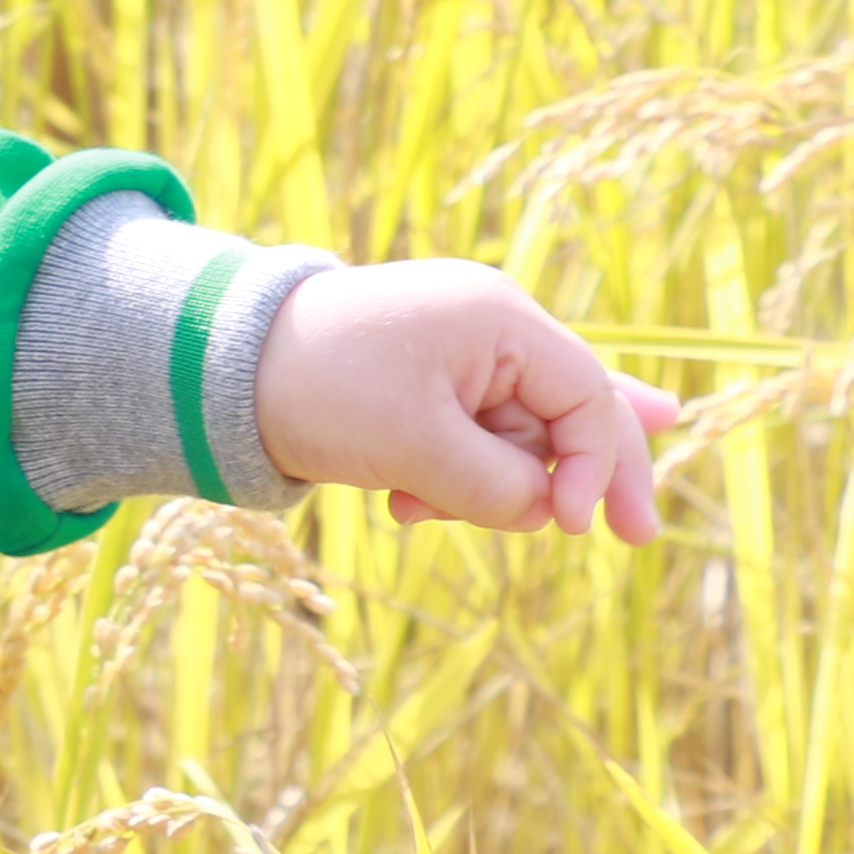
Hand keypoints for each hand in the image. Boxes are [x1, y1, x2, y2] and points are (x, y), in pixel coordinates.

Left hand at [255, 260, 678, 542]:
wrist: (213, 370)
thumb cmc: (318, 391)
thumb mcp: (416, 448)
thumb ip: (497, 486)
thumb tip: (547, 514)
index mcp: (498, 318)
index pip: (586, 395)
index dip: (594, 465)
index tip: (571, 526)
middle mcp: (488, 328)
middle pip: (570, 413)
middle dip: (591, 476)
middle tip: (640, 535)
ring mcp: (456, 358)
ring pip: (512, 441)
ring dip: (479, 491)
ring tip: (410, 509)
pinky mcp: (423, 390)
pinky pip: (467, 444)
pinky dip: (447, 482)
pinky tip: (403, 508)